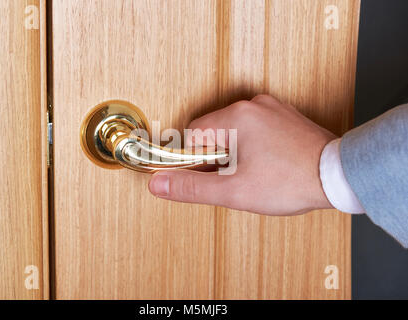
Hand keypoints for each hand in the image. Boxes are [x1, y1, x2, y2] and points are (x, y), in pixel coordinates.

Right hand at [148, 95, 335, 215]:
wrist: (339, 177)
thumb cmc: (290, 182)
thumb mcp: (234, 191)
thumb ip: (192, 187)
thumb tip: (158, 185)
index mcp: (236, 117)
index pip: (193, 134)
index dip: (194, 159)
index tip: (208, 176)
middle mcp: (253, 105)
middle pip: (213, 131)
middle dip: (216, 157)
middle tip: (236, 178)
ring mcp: (271, 108)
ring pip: (234, 131)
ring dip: (234, 153)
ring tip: (255, 173)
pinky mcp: (284, 116)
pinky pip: (254, 128)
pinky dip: (252, 146)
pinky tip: (266, 164)